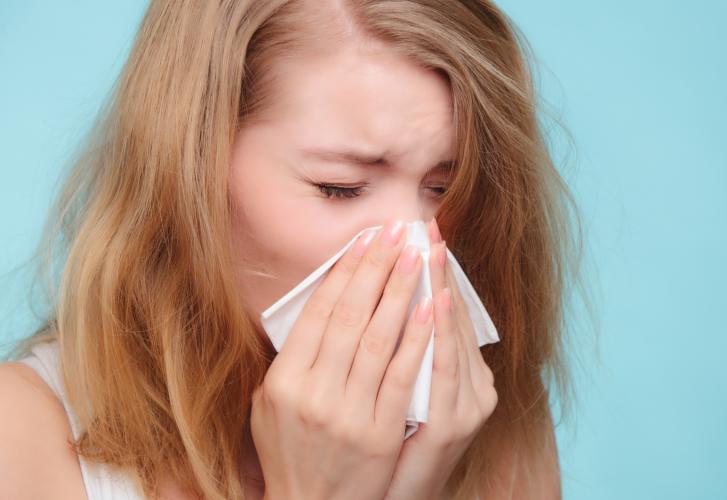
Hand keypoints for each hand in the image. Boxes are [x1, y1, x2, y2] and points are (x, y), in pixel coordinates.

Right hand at [251, 219, 435, 499]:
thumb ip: (290, 362)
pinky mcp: (379, 432)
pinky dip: (418, 337)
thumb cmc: (291, 454)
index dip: (344, 270)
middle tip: (397, 231)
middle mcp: (312, 393)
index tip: (365, 238)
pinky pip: (402, 375)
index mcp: (283, 381)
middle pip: (350, 315)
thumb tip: (317, 307)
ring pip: (378, 338)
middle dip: (376, 267)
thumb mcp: (270, 408)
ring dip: (400, 290)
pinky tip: (432, 304)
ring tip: (417, 254)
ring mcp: (346, 414)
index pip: (319, 312)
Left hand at [383, 218, 498, 499]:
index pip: (453, 314)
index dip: (440, 273)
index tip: (429, 233)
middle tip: (428, 227)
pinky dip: (439, 333)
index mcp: (468, 379)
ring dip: (441, 289)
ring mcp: (469, 405)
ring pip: (455, 336)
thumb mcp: (413, 400)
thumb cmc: (398, 450)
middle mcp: (476, 388)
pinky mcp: (455, 423)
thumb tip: (399, 306)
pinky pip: (443, 369)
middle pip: (457, 318)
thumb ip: (412, 358)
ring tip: (431, 250)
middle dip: (440, 271)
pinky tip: (434, 302)